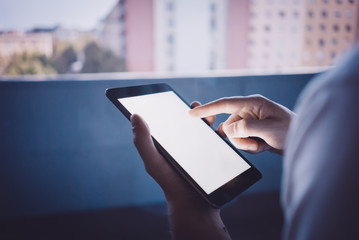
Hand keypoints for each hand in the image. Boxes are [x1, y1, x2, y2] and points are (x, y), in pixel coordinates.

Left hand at [131, 102, 230, 238]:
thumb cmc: (170, 182)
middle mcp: (183, 144)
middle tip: (195, 105)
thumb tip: (135, 115)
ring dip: (208, 117)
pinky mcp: (213, 154)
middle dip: (193, 111)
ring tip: (210, 117)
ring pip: (204, 127)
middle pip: (187, 121)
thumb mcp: (153, 161)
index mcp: (168, 143)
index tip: (172, 98)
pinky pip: (219, 139)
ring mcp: (199, 149)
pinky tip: (222, 129)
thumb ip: (142, 141)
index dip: (169, 108)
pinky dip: (222, 131)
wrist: (194, 204)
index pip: (167, 121)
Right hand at [189, 95, 294, 153]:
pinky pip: (239, 140)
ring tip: (263, 145)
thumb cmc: (291, 131)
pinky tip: (263, 146)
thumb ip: (248, 128)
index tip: (191, 112)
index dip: (207, 108)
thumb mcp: (270, 130)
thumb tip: (228, 129)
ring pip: (233, 135)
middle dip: (237, 137)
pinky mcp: (250, 131)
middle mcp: (248, 110)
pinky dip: (249, 146)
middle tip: (252, 141)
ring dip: (246, 144)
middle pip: (228, 124)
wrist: (301, 141)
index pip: (225, 104)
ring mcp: (248, 121)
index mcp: (253, 103)